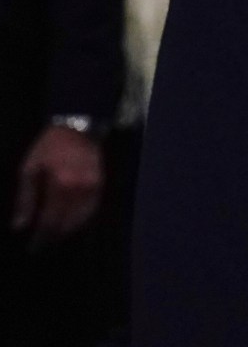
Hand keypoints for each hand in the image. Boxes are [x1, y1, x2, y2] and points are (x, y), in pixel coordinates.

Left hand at [12, 125, 101, 247]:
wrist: (78, 128)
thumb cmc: (49, 147)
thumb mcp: (29, 169)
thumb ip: (25, 199)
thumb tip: (20, 226)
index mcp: (60, 186)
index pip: (50, 220)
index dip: (41, 236)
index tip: (33, 246)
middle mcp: (79, 190)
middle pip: (67, 223)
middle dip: (54, 236)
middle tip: (42, 244)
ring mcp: (93, 188)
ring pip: (81, 220)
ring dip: (68, 230)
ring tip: (56, 235)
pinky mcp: (101, 185)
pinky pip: (92, 210)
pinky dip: (82, 220)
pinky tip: (72, 223)